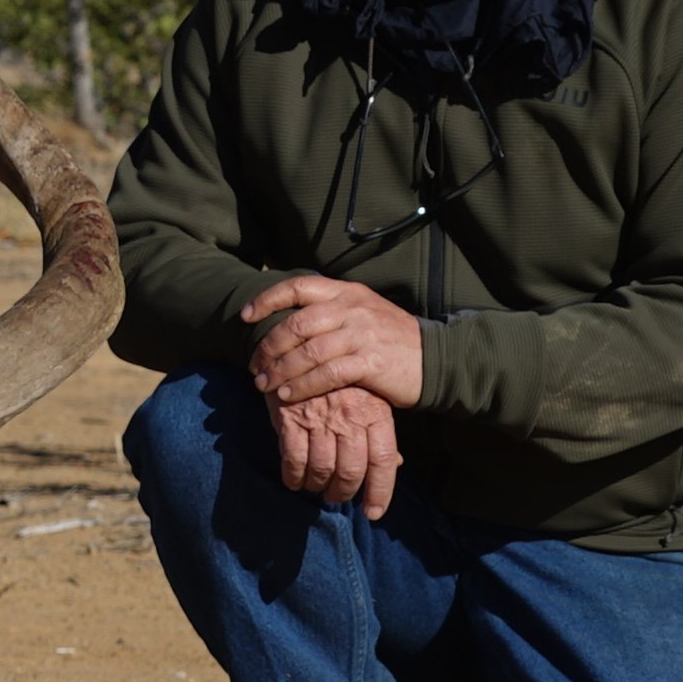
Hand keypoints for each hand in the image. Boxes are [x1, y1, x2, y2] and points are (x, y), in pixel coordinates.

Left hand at [241, 273, 426, 409]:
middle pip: (296, 323)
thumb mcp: (363, 313)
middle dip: (268, 346)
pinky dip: (303, 385)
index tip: (245, 316)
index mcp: (347, 293)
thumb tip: (287, 320)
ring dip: (280, 370)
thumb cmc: (393, 339)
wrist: (437, 359)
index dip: (267, 300)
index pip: (298, 286)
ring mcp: (362, 334)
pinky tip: (288, 395)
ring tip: (264, 384)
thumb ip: (330, 311)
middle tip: (253, 365)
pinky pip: (326, 374)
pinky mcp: (371, 362)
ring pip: (307, 351)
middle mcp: (352, 308)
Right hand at [270, 386, 402, 517]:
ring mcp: (319, 418)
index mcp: (375, 412)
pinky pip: (294, 458)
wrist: (301, 348)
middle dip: (344, 492)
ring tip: (316, 488)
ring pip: (323, 468)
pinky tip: (294, 480)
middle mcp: (349, 417)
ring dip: (318, 486)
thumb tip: (396, 465)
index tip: (373, 512)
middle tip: (337, 496)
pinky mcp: (290, 418)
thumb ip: (380, 432)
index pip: (383, 461)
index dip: (380, 492)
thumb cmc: (341, 380)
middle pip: (352, 470)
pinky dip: (293, 476)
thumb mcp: (369, 398)